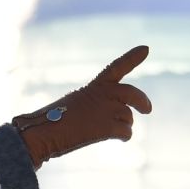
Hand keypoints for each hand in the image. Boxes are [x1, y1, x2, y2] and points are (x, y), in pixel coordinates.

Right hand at [14, 45, 151, 165]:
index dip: (132, 58)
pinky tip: (118, 139)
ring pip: (128, 117)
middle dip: (142, 101)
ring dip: (123, 126)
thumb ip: (92, 108)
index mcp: (92, 88)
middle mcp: (101, 95)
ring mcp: (105, 110)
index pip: (115, 68)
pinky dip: (124, 137)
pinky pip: (126, 132)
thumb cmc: (50, 123)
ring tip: (111, 133)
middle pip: (132, 93)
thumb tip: (102, 120)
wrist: (41, 133)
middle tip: (148, 109)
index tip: (146, 49)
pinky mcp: (106, 127)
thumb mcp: (73, 107)